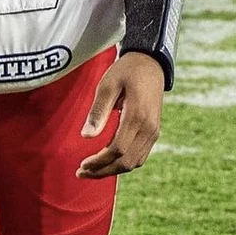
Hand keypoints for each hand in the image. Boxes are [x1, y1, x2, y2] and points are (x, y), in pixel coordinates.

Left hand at [77, 52, 165, 178]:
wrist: (150, 62)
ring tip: (92, 170)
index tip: (82, 165)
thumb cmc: (126, 70)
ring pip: (134, 163)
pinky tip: (109, 161)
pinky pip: (140, 156)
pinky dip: (124, 164)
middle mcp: (149, 127)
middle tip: (82, 172)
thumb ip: (98, 111)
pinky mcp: (154, 132)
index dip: (98, 162)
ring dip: (113, 170)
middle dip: (103, 171)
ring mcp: (153, 131)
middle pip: (126, 162)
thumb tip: (86, 136)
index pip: (117, 150)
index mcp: (137, 115)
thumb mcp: (108, 84)